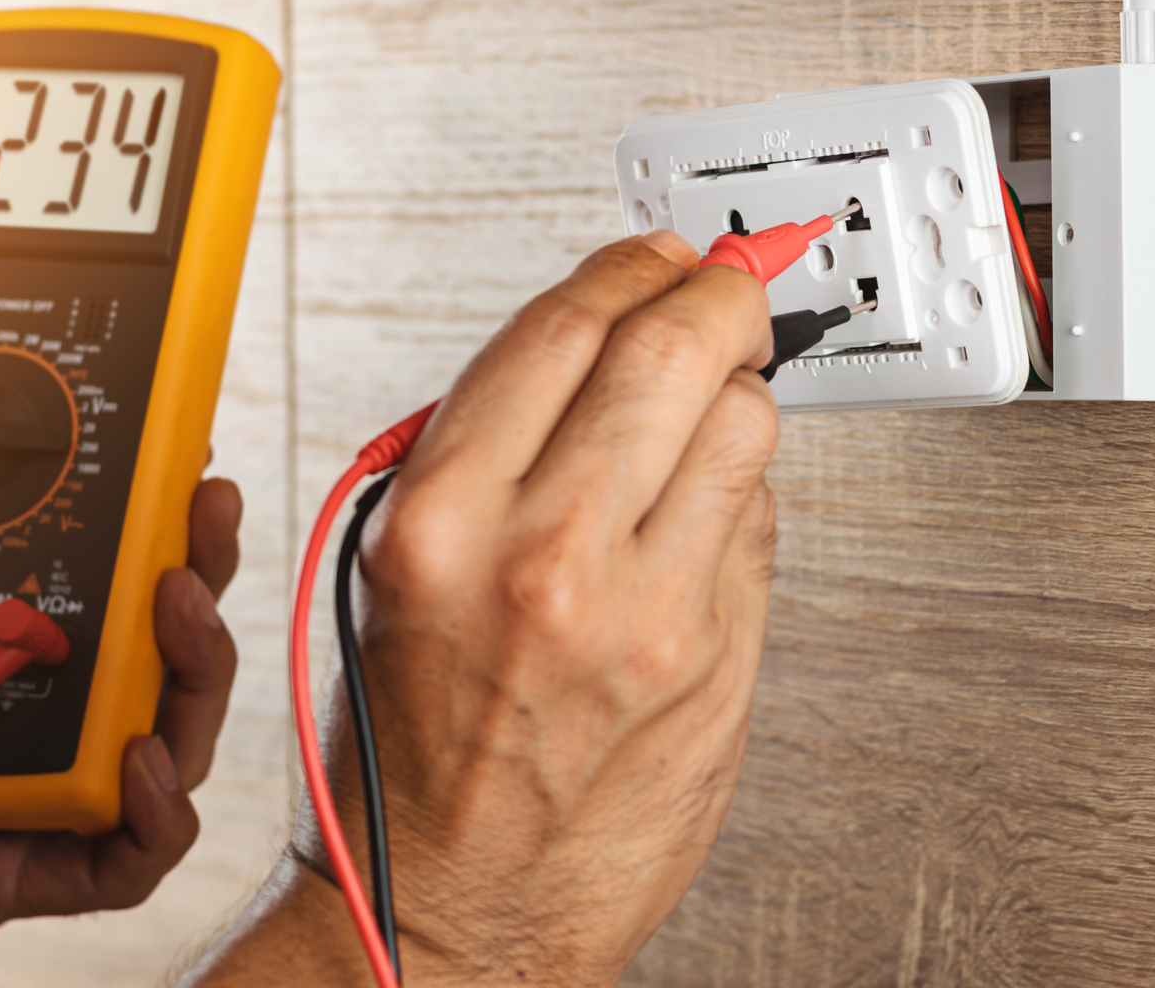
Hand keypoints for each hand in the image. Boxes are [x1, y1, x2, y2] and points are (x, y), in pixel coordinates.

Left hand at [0, 417, 243, 987]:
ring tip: (178, 608)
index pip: (103, 579)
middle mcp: (35, 715)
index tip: (173, 455)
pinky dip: (159, 808)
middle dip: (205, 567)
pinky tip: (136, 759)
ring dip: (200, 666)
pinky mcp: (38, 872)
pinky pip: (138, 852)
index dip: (153, 519)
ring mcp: (44, 793)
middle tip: (205, 507)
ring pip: (178, 734)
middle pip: (163, 642)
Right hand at [190, 231, 779, 986]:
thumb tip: (597, 336)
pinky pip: (760, 521)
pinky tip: (696, 515)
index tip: (653, 252)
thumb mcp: (395, 566)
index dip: (624, 265)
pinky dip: (739, 494)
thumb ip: (487, 442)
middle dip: (715, 291)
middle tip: (722, 284)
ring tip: (703, 411)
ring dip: (736, 392)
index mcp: (441, 522)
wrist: (453, 901)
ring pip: (745, 424)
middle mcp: (545, 561)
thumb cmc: (413, 739)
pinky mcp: (718, 664)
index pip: (561, 328)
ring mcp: (647, 617)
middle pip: (672, 350)